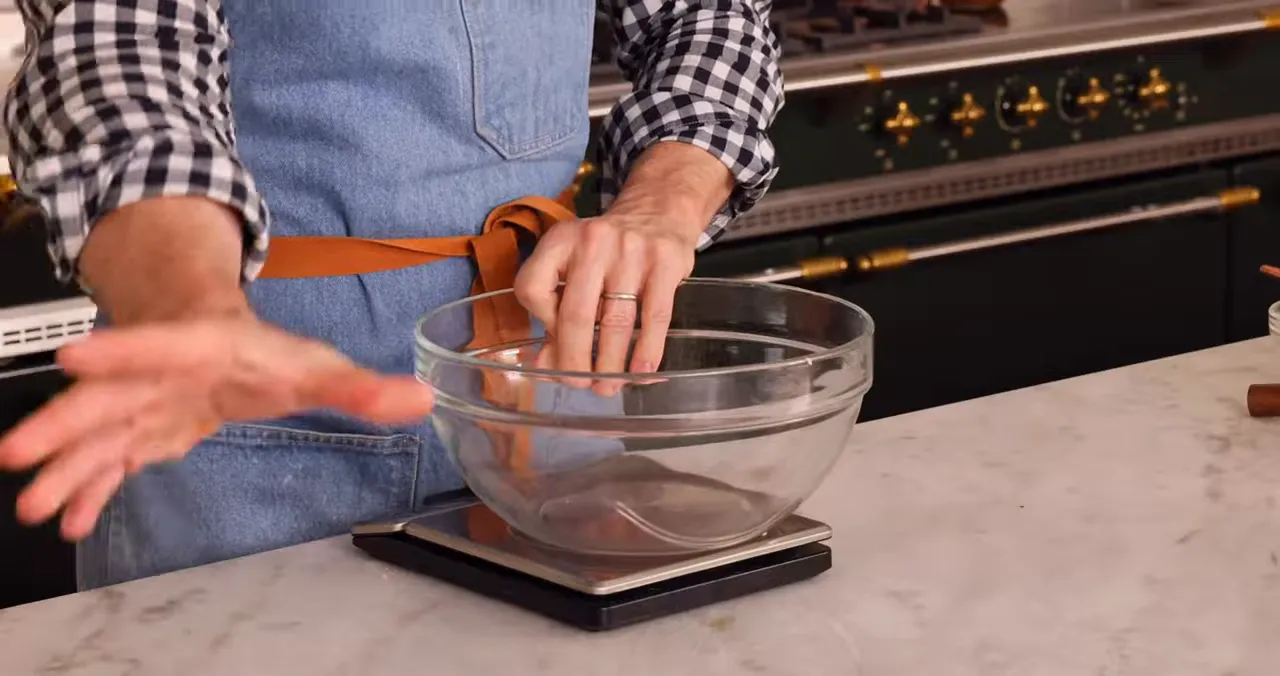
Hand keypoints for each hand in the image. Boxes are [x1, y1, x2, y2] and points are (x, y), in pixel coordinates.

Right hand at [0, 316, 434, 540]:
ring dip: (65, 468)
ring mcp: (144, 404)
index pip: (162, 345)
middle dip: (65, 423)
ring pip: (98, 434)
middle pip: (110, 396)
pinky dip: (88, 489)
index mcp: (205, 348)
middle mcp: (163, 374)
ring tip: (35, 506)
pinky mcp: (139, 432)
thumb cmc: (264, 351)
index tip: (76, 357)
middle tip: (18, 452)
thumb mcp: (317, 367)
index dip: (122, 350)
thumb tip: (420, 399)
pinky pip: (108, 461)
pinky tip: (69, 517)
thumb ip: (362, 388)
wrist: (220, 335)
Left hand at [513, 210, 695, 391]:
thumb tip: (545, 366)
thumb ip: (556, 313)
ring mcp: (631, 251)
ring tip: (609, 387)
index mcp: (559, 240)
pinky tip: (641, 372)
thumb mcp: (575, 268)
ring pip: (615, 321)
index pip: (532, 288)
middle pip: (575, 314)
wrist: (658, 210)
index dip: (541, 323)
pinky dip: (647, 350)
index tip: (555, 341)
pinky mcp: (666, 262)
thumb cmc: (607, 250)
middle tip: (580, 387)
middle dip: (576, 361)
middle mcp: (592, 242)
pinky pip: (654, 317)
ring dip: (611, 363)